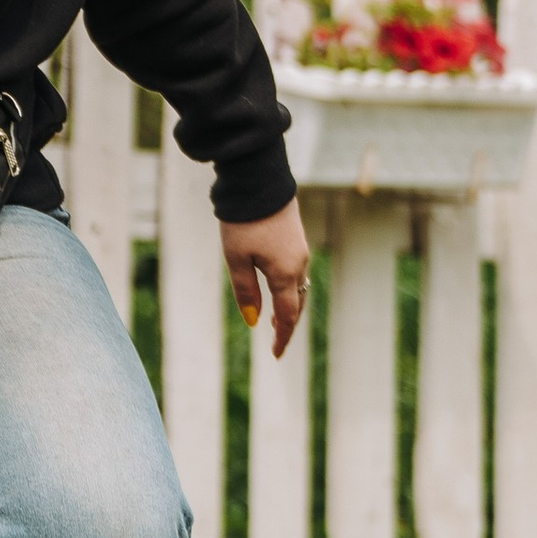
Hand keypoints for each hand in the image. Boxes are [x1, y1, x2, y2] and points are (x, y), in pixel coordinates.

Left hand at [223, 198, 309, 359]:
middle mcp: (298, 264)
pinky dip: (289, 289)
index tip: (275, 355)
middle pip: (297, 304)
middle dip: (288, 325)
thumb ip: (245, 291)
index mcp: (285, 274)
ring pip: (298, 288)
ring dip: (290, 307)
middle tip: (277, 343)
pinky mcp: (296, 238)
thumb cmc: (243, 222)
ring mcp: (300, 250)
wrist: (260, 182)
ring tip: (277, 322)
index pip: (287, 316)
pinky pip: (296, 272)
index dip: (282, 337)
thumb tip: (254, 320)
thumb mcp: (236, 259)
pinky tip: (278, 290)